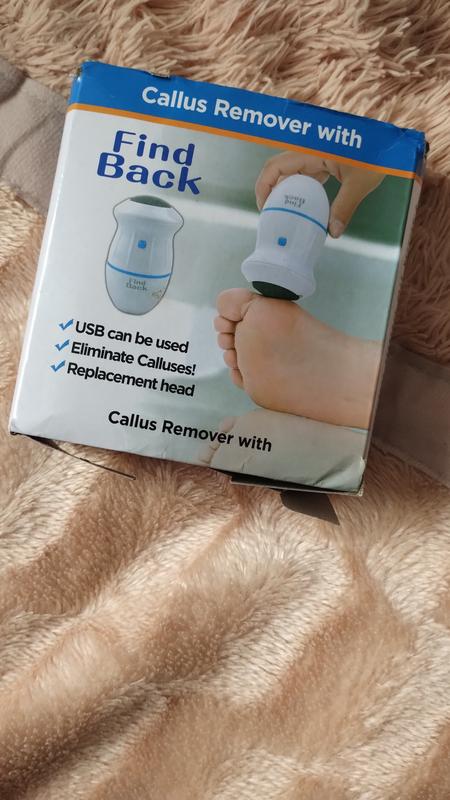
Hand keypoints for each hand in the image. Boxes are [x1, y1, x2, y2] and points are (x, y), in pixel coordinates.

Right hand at [255, 152, 383, 236]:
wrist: (390, 139)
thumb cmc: (376, 152)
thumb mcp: (359, 183)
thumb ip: (344, 208)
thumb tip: (334, 232)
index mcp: (311, 151)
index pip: (275, 166)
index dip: (264, 186)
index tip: (264, 207)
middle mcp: (309, 150)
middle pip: (279, 169)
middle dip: (271, 191)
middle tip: (271, 214)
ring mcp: (316, 153)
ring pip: (292, 171)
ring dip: (286, 190)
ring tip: (286, 212)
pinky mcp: (325, 157)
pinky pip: (306, 172)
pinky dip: (302, 188)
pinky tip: (306, 204)